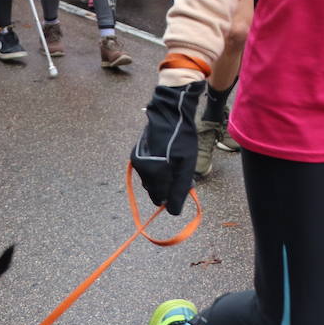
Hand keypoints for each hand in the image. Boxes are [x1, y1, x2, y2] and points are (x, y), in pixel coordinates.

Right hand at [130, 81, 204, 214]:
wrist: (169, 113)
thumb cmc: (181, 138)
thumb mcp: (186, 165)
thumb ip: (180, 189)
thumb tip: (173, 211)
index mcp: (153, 173)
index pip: (160, 198)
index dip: (172, 196)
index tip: (182, 187)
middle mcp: (141, 169)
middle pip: (154, 190)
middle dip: (168, 186)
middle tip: (181, 173)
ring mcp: (137, 161)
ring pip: (150, 181)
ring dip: (162, 178)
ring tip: (176, 163)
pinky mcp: (136, 154)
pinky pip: (146, 170)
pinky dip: (157, 169)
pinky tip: (167, 158)